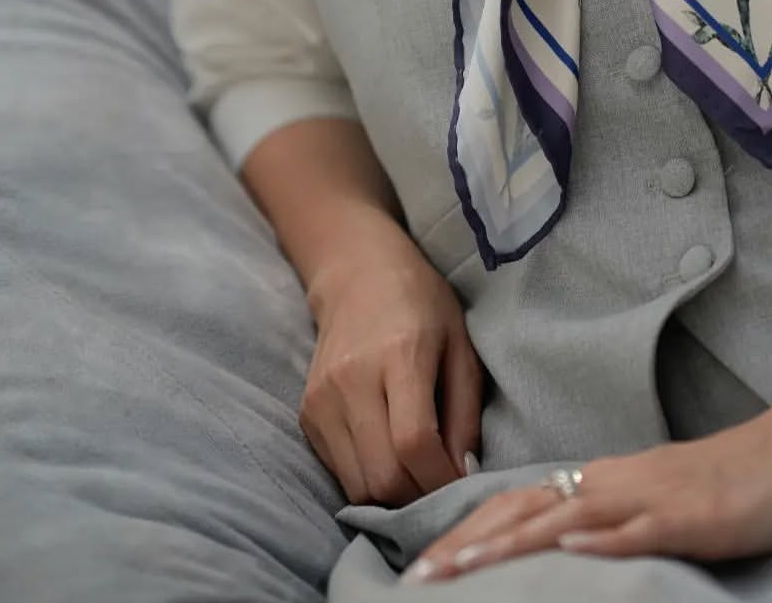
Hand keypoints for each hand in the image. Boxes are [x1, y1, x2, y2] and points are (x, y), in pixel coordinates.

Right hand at [300, 218, 484, 505]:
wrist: (358, 274)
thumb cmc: (422, 303)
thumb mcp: (461, 344)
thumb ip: (465, 411)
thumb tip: (463, 473)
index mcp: (400, 354)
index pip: (414, 442)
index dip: (441, 479)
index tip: (463, 484)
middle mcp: (352, 379)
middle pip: (383, 475)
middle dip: (418, 496)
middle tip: (442, 486)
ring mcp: (322, 399)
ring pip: (357, 484)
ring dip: (392, 495)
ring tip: (418, 475)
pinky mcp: (306, 414)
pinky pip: (339, 470)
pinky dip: (368, 478)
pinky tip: (389, 456)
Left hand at [398, 376, 771, 583]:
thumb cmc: (742, 485)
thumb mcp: (667, 506)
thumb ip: (618, 524)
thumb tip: (566, 554)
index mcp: (613, 480)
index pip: (524, 504)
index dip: (471, 534)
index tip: (421, 566)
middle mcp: (622, 481)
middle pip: (528, 509)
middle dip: (468, 546)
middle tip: (414, 580)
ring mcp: (657, 495)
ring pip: (569, 518)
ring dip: (509, 547)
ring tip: (460, 574)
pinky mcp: (695, 513)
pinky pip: (639, 528)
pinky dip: (598, 542)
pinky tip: (566, 554)